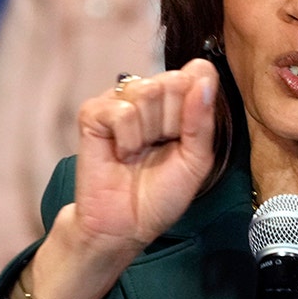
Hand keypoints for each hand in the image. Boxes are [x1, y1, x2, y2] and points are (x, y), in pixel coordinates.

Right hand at [29, 58, 217, 298]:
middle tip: (159, 148)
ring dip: (149, 134)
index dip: (196, 108)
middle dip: (173, 123)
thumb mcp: (197, 160)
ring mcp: (118, 100)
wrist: (124, 225)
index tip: (184, 138)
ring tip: (138, 153)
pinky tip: (121, 154)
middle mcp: (148, 93)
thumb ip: (203, 119)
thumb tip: (204, 76)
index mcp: (178, 99)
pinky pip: (122, 110)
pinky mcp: (93, 113)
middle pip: (174, 81)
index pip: (198, 72)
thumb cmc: (161, 193)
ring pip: (148, 93)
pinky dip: (127, 139)